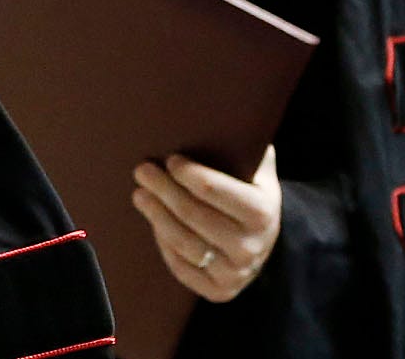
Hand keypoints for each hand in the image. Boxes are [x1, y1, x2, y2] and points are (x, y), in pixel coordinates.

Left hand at [131, 146, 281, 302]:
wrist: (265, 241)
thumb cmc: (252, 194)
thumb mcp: (258, 170)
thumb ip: (243, 146)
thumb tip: (216, 114)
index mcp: (262, 212)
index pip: (213, 190)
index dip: (188, 174)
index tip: (170, 159)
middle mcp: (250, 246)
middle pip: (192, 215)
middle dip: (163, 190)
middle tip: (142, 171)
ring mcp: (234, 272)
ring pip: (182, 242)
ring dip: (156, 215)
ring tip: (139, 195)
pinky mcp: (218, 290)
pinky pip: (181, 266)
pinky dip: (164, 244)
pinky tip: (155, 223)